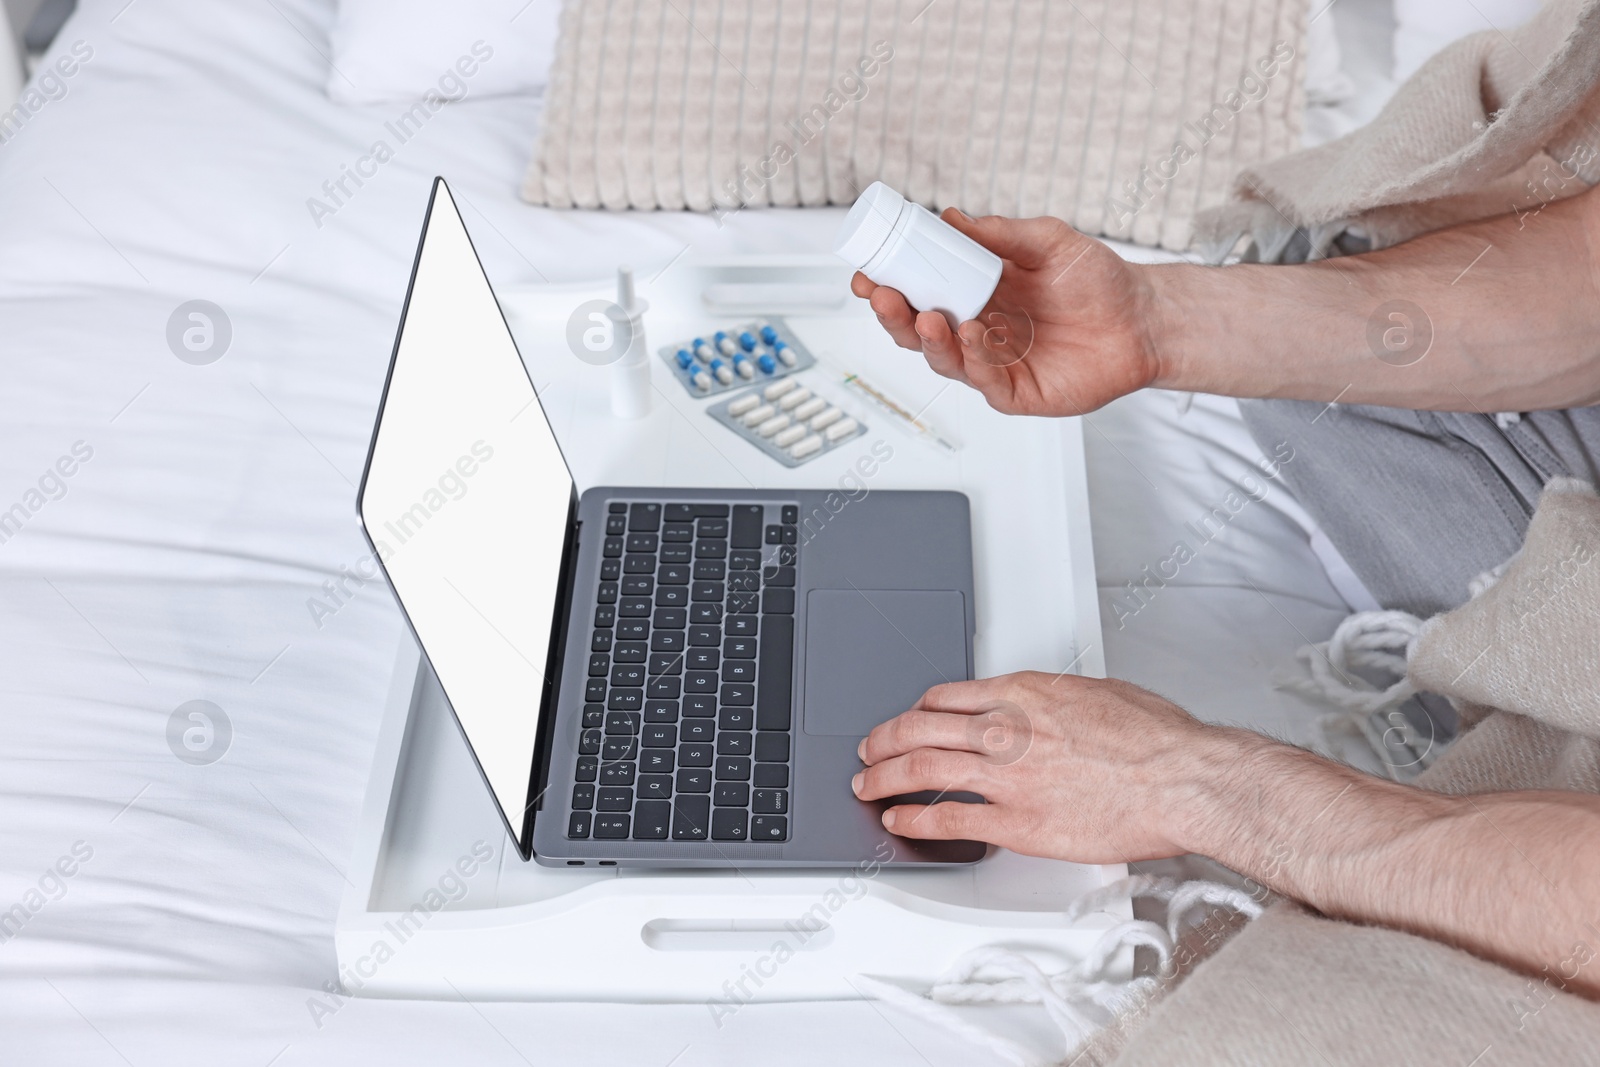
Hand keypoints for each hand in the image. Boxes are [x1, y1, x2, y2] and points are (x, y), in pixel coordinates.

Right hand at [850, 211, 1160, 415]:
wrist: (1144, 319)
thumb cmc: (1099, 281)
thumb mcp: (1047, 240)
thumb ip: (1000, 233)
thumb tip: (952, 218)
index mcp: (975, 294)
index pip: (919, 293)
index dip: (889, 286)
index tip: (868, 273)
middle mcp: (977, 331)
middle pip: (918, 332)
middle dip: (894, 317)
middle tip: (884, 296)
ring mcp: (994, 364)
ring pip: (944, 361)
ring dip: (929, 340)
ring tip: (929, 316)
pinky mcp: (1017, 392)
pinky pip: (985, 382)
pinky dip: (973, 360)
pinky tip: (971, 335)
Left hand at [852, 671, 1219, 863]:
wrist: (1183, 778)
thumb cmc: (1156, 739)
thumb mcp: (1095, 692)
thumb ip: (1052, 701)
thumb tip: (1039, 708)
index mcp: (1023, 693)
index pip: (945, 697)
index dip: (915, 712)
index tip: (906, 721)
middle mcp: (1006, 730)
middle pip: (918, 730)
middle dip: (882, 741)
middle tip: (867, 751)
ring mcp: (1007, 777)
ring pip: (921, 770)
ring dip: (883, 779)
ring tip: (866, 786)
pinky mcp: (1018, 823)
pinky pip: (949, 820)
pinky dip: (915, 821)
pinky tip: (900, 823)